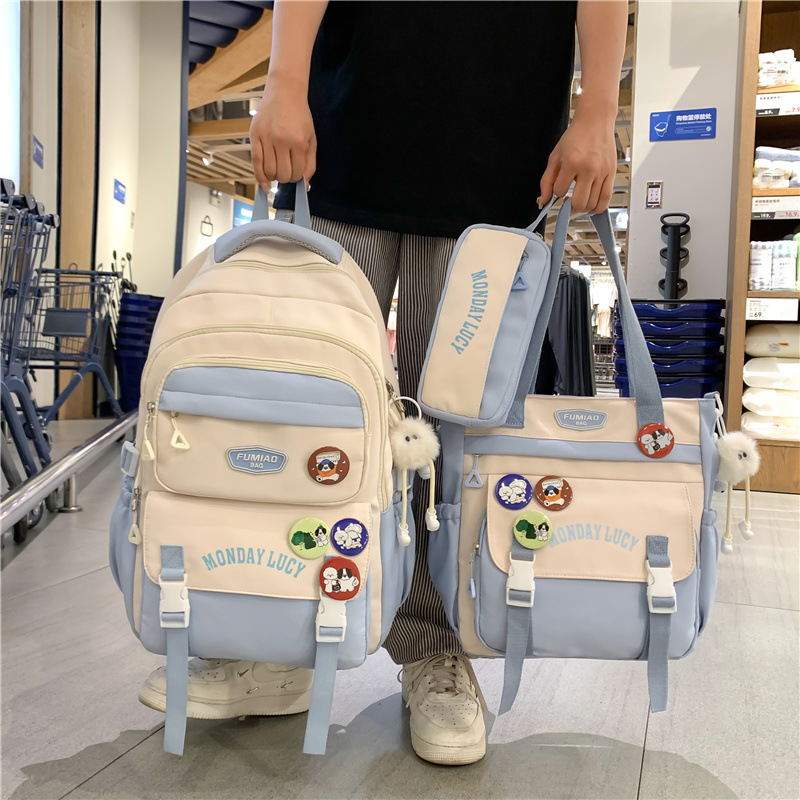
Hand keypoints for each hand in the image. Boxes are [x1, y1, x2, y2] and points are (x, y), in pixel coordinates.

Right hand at [250, 75, 315, 189]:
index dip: (297, 178)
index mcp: (299, 142)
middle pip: (282, 175)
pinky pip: (255, 162)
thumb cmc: (300, 115)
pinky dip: (259, 176)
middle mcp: (282, 141)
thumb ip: (310, 163)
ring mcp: (267, 138)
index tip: (296, 174)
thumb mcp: (312, 138)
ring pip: (269, 171)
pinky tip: (264, 183)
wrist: (285, 91)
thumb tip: (305, 185)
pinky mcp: (254, 135)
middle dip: (286, 178)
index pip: (296, 173)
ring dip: (274, 177)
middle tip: (286, 172)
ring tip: (277, 171)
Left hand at [538, 109, 617, 214]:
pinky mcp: (611, 173)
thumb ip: (547, 181)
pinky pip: (606, 199)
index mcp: (572, 162)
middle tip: (567, 204)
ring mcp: (602, 172)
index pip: (560, 191)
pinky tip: (591, 206)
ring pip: (593, 204)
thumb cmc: (575, 137)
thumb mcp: (555, 157)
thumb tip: (543, 201)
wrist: (595, 121)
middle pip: (579, 203)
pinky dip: (597, 208)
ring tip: (578, 204)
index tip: (559, 188)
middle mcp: (589, 168)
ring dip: (583, 210)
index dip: (557, 193)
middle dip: (570, 208)